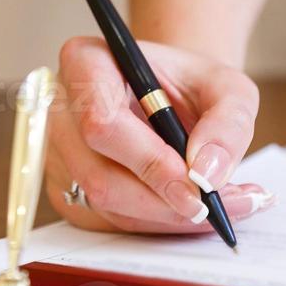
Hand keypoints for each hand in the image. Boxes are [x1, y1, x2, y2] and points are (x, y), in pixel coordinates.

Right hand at [46, 36, 274, 232]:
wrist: (173, 97)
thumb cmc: (191, 84)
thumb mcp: (226, 86)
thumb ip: (227, 122)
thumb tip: (206, 173)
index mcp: (86, 64)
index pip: (102, 122)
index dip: (149, 161)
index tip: (196, 184)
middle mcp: (61, 110)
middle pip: (99, 175)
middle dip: (163, 201)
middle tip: (217, 206)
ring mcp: (58, 154)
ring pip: (106, 204)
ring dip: (166, 216)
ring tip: (221, 208)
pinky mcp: (67, 189)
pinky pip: (110, 219)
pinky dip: (158, 222)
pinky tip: (193, 211)